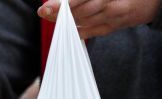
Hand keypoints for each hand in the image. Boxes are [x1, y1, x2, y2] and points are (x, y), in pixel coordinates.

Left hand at [38, 0, 161, 38]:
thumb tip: (63, 0)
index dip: (62, 4)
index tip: (46, 7)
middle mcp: (112, 3)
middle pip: (81, 11)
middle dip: (60, 13)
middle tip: (44, 11)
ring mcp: (116, 16)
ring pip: (85, 21)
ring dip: (66, 21)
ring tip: (51, 17)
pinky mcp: (117, 25)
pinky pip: (94, 30)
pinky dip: (79, 31)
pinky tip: (67, 30)